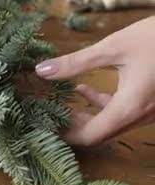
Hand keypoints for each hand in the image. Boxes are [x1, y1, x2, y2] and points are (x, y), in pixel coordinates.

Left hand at [36, 16, 154, 145]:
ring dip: (83, 116)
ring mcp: (148, 111)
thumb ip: (75, 63)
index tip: (42, 126)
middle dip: (70, 126)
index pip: (90, 136)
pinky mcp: (151, 102)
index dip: (64, 134)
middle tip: (44, 115)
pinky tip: (81, 89)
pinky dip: (99, 105)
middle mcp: (140, 116)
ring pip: (110, 124)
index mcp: (129, 107)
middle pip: (99, 134)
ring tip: (56, 104)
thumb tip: (41, 70)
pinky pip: (121, 112)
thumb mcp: (112, 48)